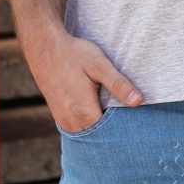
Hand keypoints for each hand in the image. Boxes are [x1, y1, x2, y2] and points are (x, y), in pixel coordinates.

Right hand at [23, 28, 142, 133]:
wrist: (45, 49)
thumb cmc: (74, 55)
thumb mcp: (100, 66)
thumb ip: (118, 85)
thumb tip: (138, 101)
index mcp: (83, 113)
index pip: (111, 131)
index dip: (124, 123)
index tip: (134, 113)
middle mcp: (71, 122)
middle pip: (100, 134)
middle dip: (113, 125)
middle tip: (126, 107)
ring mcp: (63, 121)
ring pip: (89, 131)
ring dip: (101, 122)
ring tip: (111, 105)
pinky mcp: (60, 117)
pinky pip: (80, 127)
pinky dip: (90, 120)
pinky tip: (98, 105)